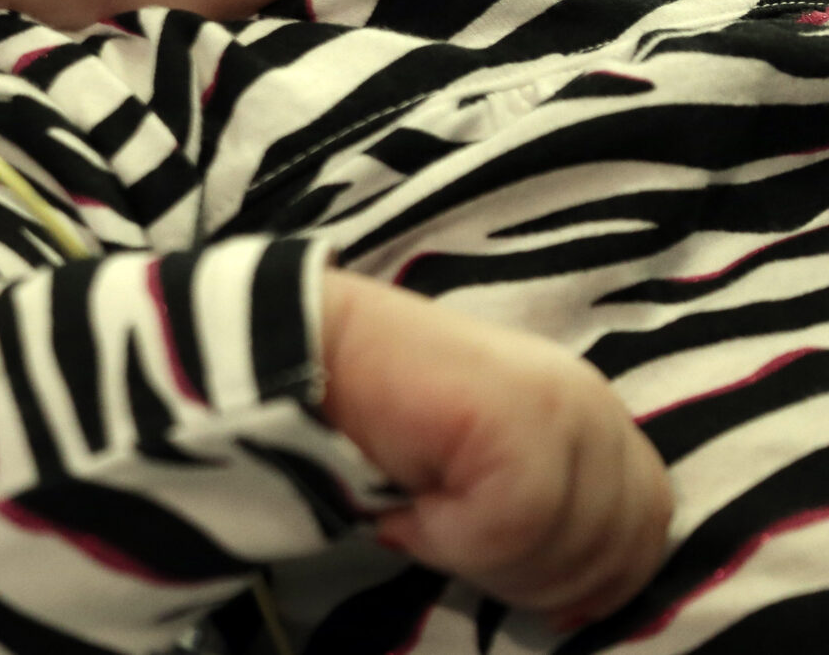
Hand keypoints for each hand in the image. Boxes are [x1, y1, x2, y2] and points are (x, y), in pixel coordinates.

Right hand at [318, 271, 671, 624]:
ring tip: (418, 518)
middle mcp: (591, 405)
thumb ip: (550, 513)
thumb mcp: (491, 472)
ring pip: (556, 544)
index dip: (601, 580)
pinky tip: (404, 510)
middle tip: (449, 548)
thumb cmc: (388, 413)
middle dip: (526, 577)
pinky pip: (508, 526)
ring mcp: (561, 407)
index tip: (542, 606)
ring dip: (475, 556)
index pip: (644, 524)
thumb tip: (579, 608)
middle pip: (608, 547)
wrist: (314, 349)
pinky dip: (446, 537)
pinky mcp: (516, 418)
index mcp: (596, 416)